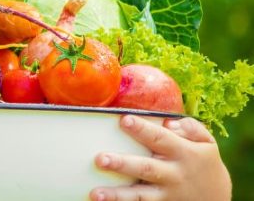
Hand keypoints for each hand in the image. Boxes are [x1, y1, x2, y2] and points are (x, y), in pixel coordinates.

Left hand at [89, 115, 230, 200]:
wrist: (217, 197)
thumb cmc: (203, 162)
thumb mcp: (206, 142)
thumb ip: (190, 128)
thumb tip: (168, 121)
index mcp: (183, 153)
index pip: (160, 138)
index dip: (142, 129)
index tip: (123, 120)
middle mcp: (173, 174)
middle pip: (145, 169)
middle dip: (122, 164)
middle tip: (99, 158)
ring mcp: (166, 195)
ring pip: (140, 196)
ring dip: (117, 195)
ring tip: (95, 193)